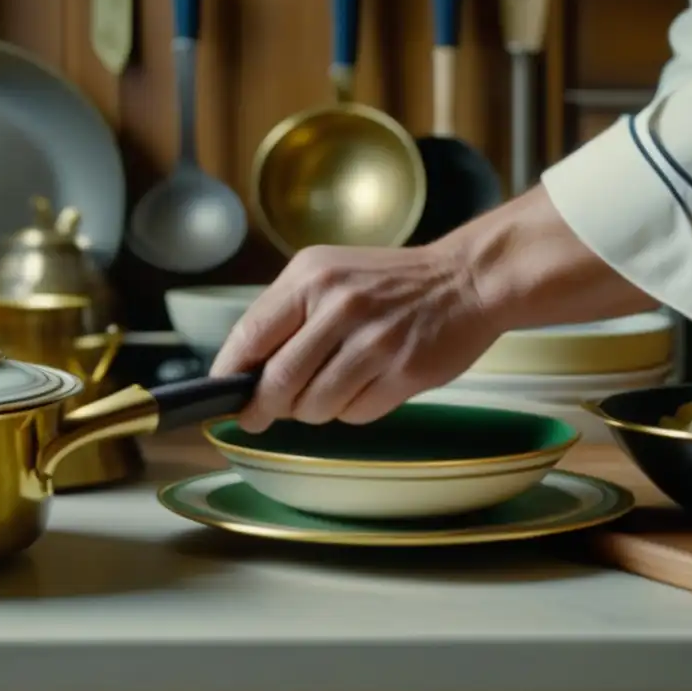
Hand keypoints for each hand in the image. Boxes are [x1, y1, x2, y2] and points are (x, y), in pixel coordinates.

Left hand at [209, 242, 500, 432]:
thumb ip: (285, 315)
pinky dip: (350, 411)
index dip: (231, 375)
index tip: (225, 396)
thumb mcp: (328, 275)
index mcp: (311, 277)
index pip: (250, 336)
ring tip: (330, 388)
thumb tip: (242, 372)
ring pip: (315, 405)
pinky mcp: (404, 371)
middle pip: (279, 382)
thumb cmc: (387, 283)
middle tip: (262, 415)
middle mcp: (340, 305)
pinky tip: (366, 385)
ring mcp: (375, 340)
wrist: (466, 280)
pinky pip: (355, 414)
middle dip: (265, 408)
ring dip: (312, 410)